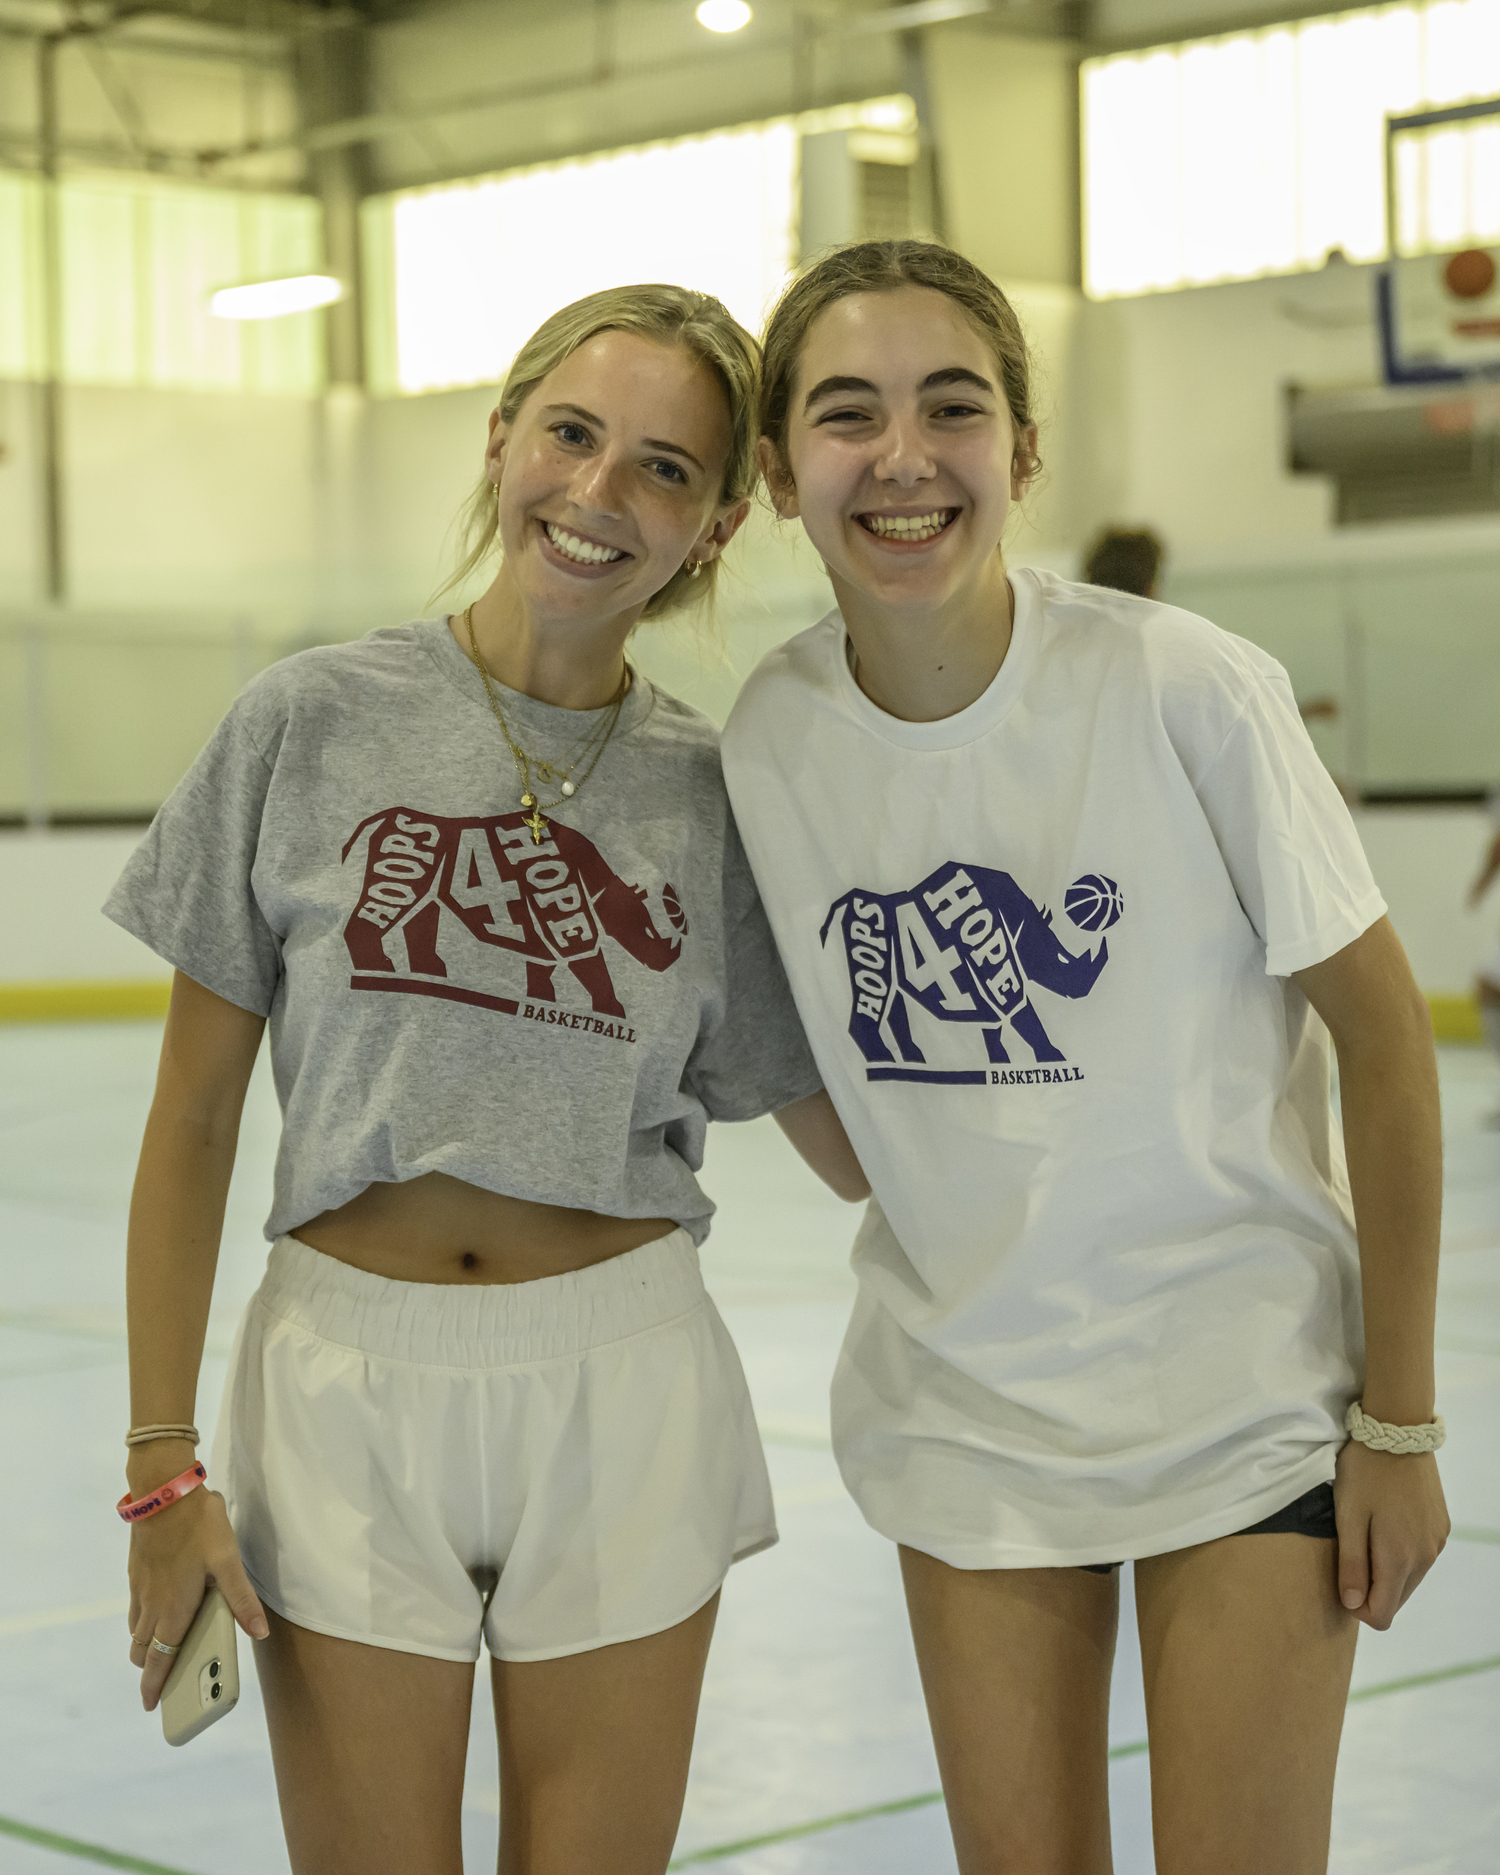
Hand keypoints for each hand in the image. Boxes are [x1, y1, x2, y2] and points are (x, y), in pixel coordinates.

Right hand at [128, 1485, 267, 1711]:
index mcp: (173, 1609)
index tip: (152, 1705)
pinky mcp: (136, 1572)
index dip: (154, 1686)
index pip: (159, 1660)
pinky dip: (142, 1623)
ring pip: (136, 1631)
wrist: (163, 1490)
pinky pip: (134, 1609)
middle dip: (150, 1669)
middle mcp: (151, 1605)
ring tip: (163, 1650)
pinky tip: (159, 1611)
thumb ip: (242, 1599)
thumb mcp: (228, 1561)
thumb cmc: (198, 1526)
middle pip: (143, 1651)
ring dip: (146, 1647)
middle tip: (164, 1680)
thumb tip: (259, 1633)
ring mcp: (140, 1588)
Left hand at [1333, 1438, 1448, 1629]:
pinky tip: (1384, 1524)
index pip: (1382, 1614)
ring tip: (1365, 1535)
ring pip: (1409, 1578)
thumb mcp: (1347, 1516)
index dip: (1357, 1607)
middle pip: (1396, 1598)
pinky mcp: (1442, 1527)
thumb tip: (1353, 1604)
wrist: (1398, 1432)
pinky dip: (1400, 1553)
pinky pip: (1420, 1557)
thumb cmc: (1364, 1472)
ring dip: (1386, 1570)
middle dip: (1371, 1589)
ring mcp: (1437, 1542)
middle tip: (1349, 1553)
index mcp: (1400, 1558)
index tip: (1342, 1580)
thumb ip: (1352, 1564)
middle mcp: (1426, 1557)